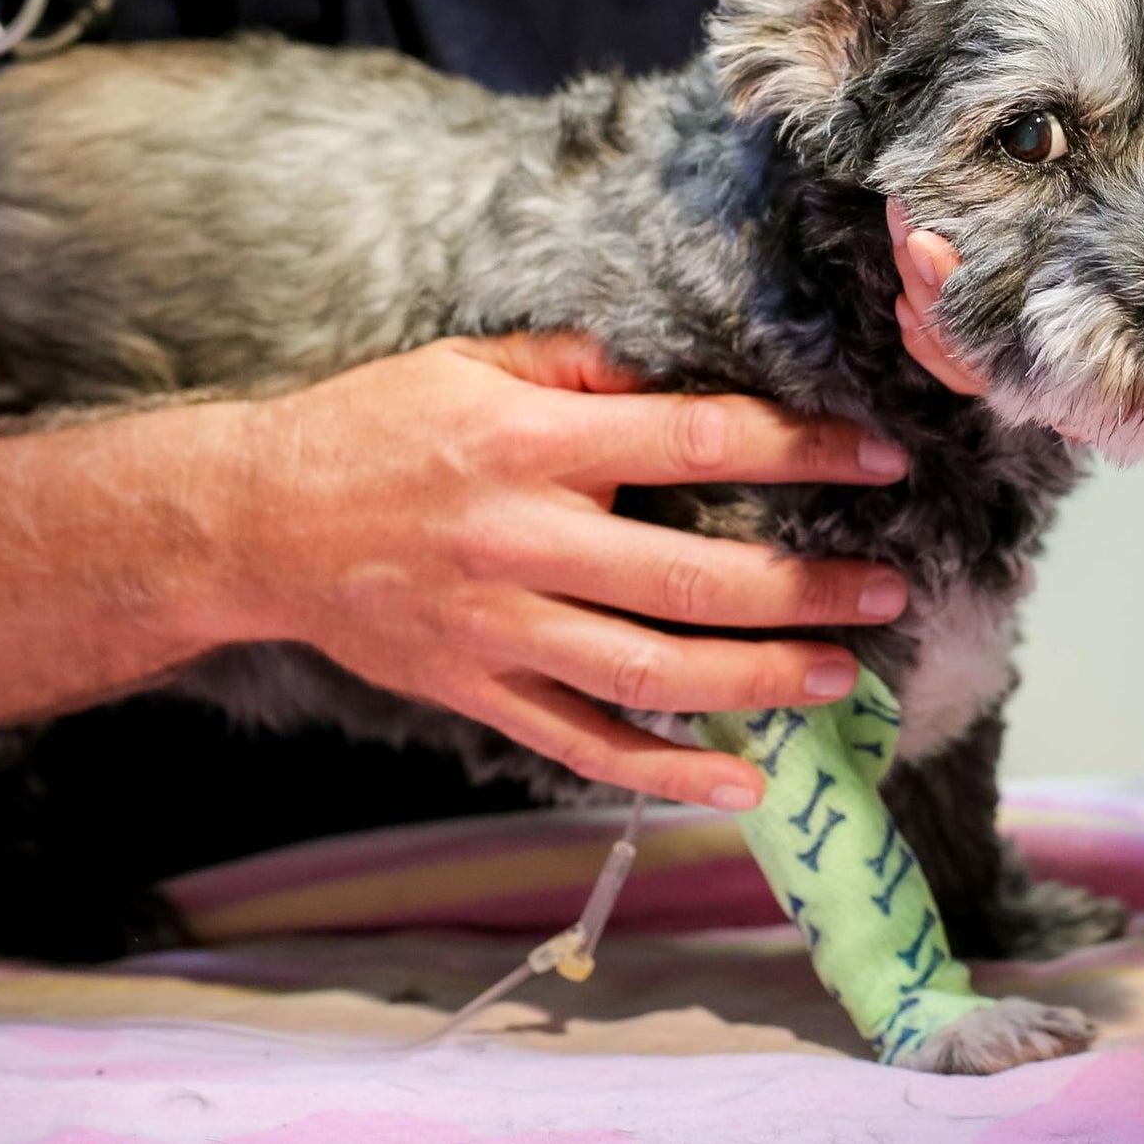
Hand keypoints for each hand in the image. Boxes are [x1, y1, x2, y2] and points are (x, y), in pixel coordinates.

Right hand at [213, 336, 913, 810]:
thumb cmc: (370, 427)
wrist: (256, 521)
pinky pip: (583, 743)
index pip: (693, 441)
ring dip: (760, 680)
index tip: (878, 457)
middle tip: (888, 589)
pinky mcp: (476, 691)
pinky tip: (741, 781)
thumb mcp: (466, 362)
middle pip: (689, 577)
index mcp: (528, 441)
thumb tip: (679, 367)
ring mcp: (498, 627)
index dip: (799, 450)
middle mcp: (520, 539)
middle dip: (805, 588)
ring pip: (651, 672)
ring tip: (843, 676)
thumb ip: (576, 362)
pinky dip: (665, 772)